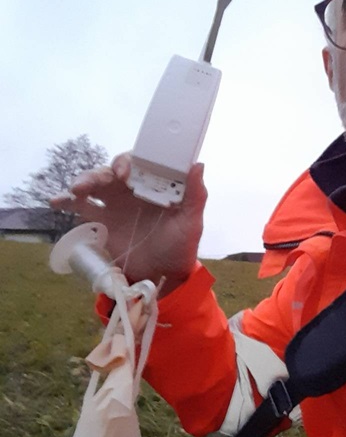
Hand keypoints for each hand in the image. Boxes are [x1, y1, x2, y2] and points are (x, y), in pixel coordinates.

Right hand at [50, 155, 206, 293]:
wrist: (163, 275)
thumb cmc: (181, 244)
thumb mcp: (192, 220)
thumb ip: (196, 194)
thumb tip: (197, 164)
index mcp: (154, 183)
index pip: (140, 162)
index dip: (132, 160)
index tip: (127, 171)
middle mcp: (132, 188)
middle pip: (113, 170)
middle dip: (105, 171)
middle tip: (104, 180)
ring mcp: (114, 202)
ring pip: (95, 183)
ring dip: (85, 180)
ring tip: (78, 189)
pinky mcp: (100, 220)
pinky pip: (80, 205)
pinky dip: (67, 200)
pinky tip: (57, 201)